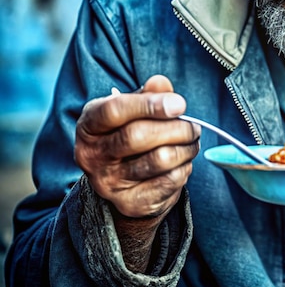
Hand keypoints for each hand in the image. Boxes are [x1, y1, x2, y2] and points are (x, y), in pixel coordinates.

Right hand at [75, 75, 200, 219]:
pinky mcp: (129, 203)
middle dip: (176, 128)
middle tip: (194, 126)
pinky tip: (182, 162)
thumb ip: (149, 93)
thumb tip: (160, 83)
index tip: (180, 104)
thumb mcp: (134, 109)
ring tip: (191, 141)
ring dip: (186, 148)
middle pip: (138, 136)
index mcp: (89, 126)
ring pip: (159, 159)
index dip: (150, 105)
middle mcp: (92, 156)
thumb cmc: (130, 133)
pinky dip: (184, 168)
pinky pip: (169, 181)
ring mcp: (108, 183)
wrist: (122, 182)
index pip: (115, 110)